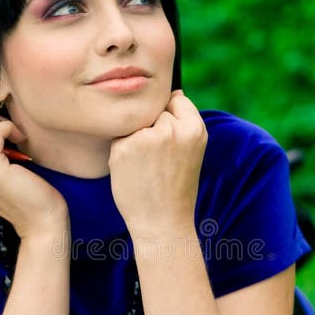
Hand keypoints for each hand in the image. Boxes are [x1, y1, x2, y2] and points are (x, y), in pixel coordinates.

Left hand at [109, 91, 207, 235]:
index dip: (170, 119)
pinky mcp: (123, 147)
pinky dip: (123, 151)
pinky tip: (134, 171)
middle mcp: (171, 130)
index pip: (176, 99)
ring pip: (135, 122)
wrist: (162, 222)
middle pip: (153, 111)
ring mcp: (146, 138)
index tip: (171, 144)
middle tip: (159, 161)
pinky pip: (119, 136)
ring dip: (136, 138)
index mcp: (194, 129)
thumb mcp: (192, 150)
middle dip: (152, 129)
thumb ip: (183, 122)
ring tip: (147, 166)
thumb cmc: (176, 187)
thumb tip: (171, 92)